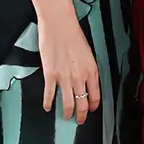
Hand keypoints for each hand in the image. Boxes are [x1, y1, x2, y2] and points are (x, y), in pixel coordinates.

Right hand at [38, 7, 100, 124]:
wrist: (59, 24)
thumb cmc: (73, 34)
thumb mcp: (88, 53)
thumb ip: (87, 69)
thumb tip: (85, 81)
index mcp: (91, 71)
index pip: (95, 95)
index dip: (94, 106)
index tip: (91, 110)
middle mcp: (79, 77)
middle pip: (82, 103)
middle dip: (81, 114)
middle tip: (79, 119)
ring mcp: (64, 77)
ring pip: (68, 103)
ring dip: (67, 113)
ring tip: (65, 116)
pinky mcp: (50, 75)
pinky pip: (50, 94)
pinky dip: (48, 103)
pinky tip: (47, 107)